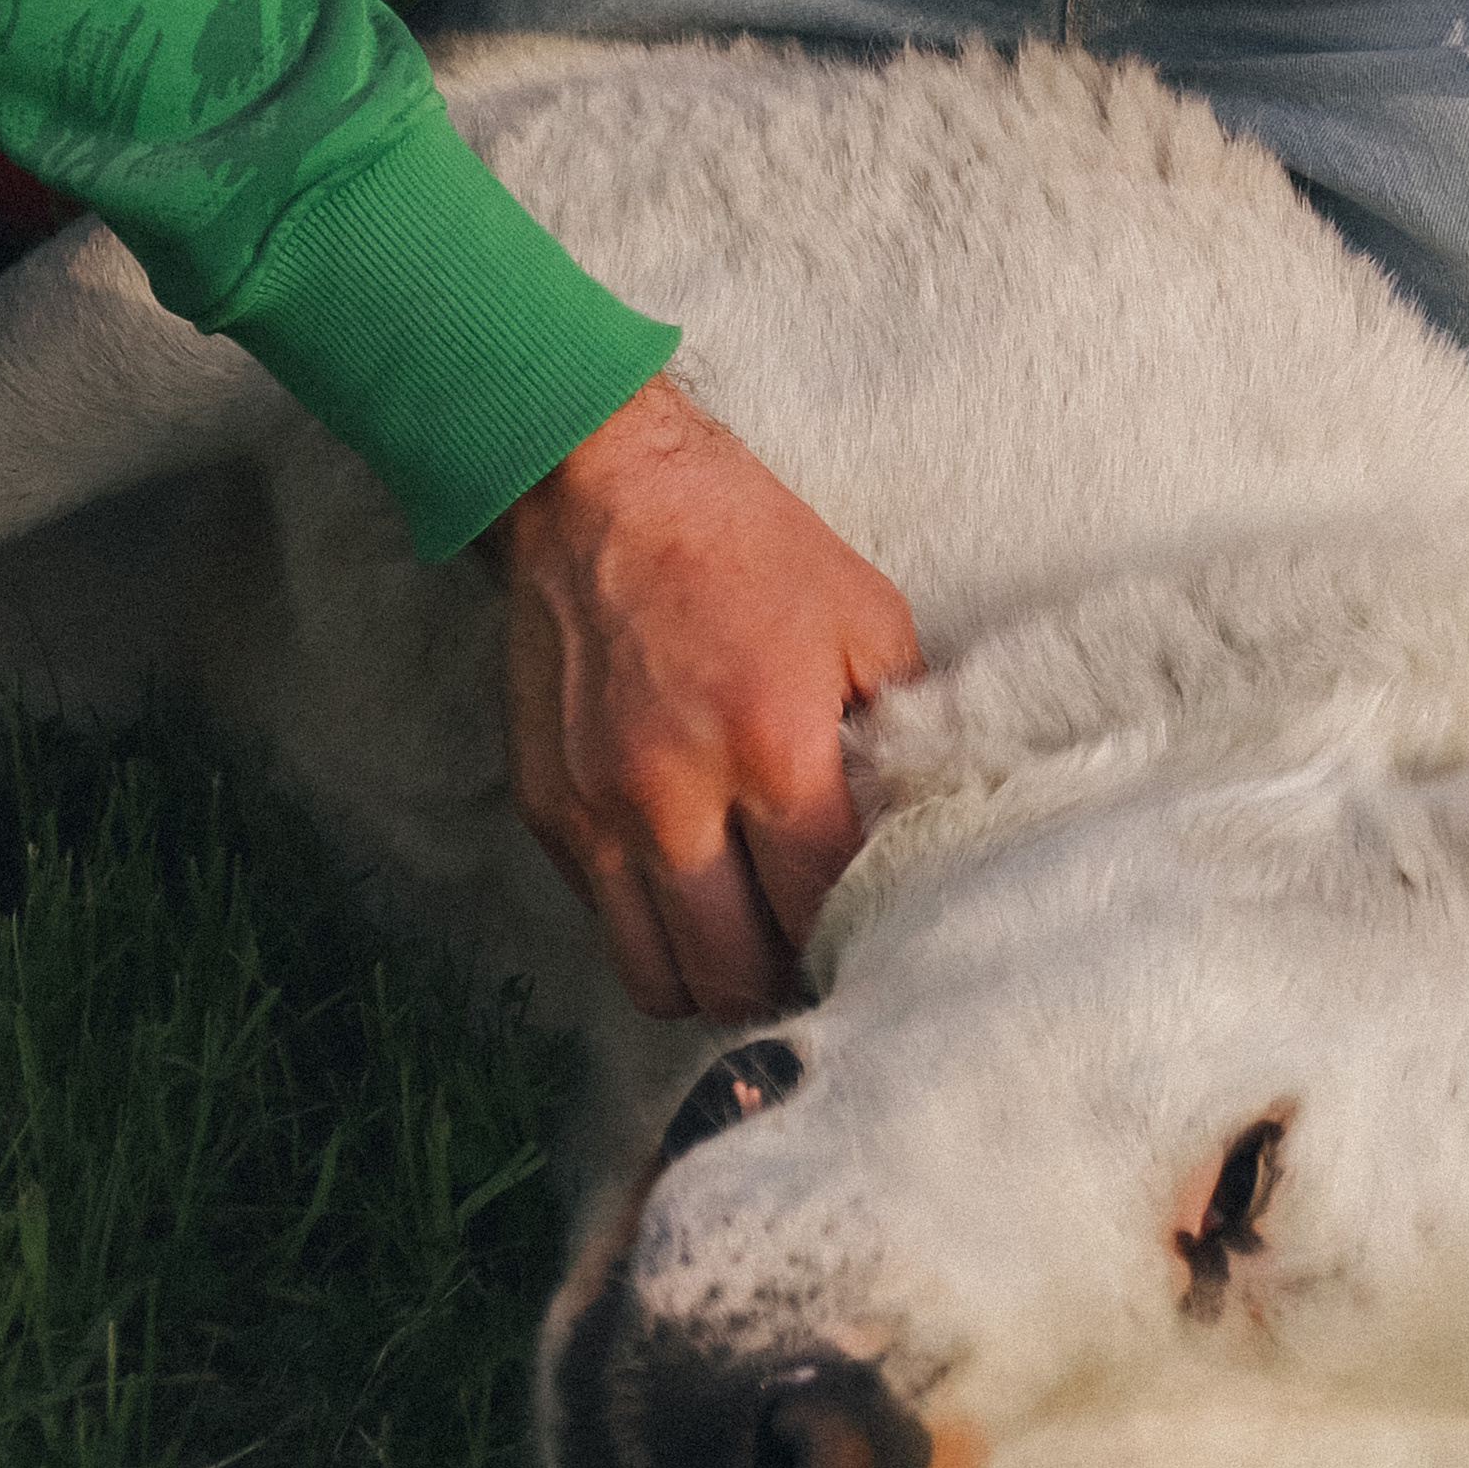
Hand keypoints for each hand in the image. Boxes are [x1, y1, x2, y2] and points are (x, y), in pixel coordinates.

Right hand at [486, 376, 925, 1020]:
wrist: (597, 486)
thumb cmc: (746, 544)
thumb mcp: (864, 614)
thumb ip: (899, 731)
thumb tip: (922, 827)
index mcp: (772, 743)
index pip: (821, 907)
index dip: (858, 935)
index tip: (881, 934)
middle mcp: (673, 795)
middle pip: (734, 974)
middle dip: (786, 981)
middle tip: (815, 956)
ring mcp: (597, 811)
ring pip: (654, 977)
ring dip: (710, 978)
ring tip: (749, 941)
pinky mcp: (547, 809)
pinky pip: (603, 921)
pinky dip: (651, 925)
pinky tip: (690, 881)